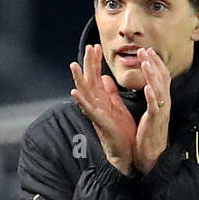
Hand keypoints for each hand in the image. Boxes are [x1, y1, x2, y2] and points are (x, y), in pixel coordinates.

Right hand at [70, 44, 136, 174]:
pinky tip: (74, 93)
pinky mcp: (100, 123)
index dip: (95, 61)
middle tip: (89, 46)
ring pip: (85, 93)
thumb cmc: (121, 132)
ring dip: (78, 79)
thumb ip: (110, 92)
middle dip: (89, 63)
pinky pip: (89, 111)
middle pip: (90, 80)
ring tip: (73, 65)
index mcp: (102, 100)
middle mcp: (97, 105)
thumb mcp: (117, 107)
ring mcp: (96, 114)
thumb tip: (104, 77)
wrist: (125, 153)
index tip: (96, 46)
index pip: (96, 76)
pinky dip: (81, 101)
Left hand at [132, 47, 171, 174]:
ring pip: (159, 90)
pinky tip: (147, 88)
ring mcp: (161, 113)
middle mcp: (164, 104)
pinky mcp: (155, 123)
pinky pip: (155, 108)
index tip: (146, 50)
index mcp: (161, 101)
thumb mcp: (150, 111)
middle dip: (153, 63)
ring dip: (152, 75)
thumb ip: (149, 97)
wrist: (152, 156)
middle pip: (162, 79)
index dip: (155, 62)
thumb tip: (147, 84)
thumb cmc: (149, 134)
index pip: (161, 77)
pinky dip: (152, 97)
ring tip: (145, 62)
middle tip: (144, 49)